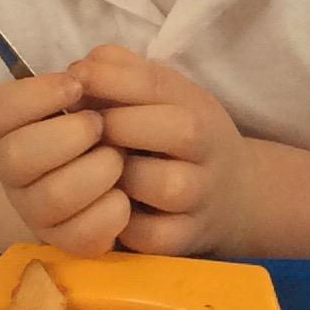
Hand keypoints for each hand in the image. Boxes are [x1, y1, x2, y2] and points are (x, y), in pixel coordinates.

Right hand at [0, 70, 129, 253]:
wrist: (122, 180)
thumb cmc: (103, 126)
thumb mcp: (102, 91)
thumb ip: (98, 72)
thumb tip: (89, 69)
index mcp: (11, 127)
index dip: (38, 95)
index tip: (76, 85)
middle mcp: (13, 171)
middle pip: (16, 156)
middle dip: (70, 135)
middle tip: (100, 126)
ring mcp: (35, 210)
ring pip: (53, 196)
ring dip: (98, 171)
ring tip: (117, 160)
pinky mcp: (65, 242)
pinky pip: (82, 234)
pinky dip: (112, 211)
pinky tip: (123, 196)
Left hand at [70, 44, 252, 258]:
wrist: (231, 197)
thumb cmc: (181, 139)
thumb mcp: (165, 97)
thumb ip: (124, 74)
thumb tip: (82, 69)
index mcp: (199, 108)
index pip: (159, 84)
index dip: (112, 78)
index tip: (78, 79)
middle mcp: (208, 151)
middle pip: (179, 130)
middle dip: (122, 125)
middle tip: (86, 129)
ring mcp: (200, 198)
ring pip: (164, 185)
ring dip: (121, 175)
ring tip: (97, 169)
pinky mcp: (184, 240)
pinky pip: (149, 234)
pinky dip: (121, 222)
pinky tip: (105, 205)